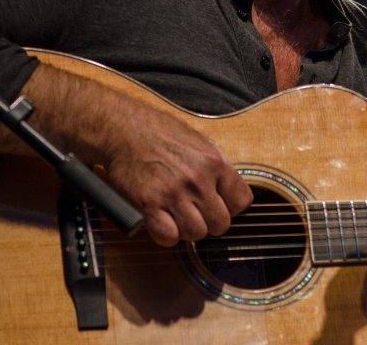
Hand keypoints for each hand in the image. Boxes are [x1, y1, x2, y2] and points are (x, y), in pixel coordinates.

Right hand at [102, 105, 253, 246]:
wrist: (124, 129)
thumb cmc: (159, 133)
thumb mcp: (199, 144)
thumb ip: (216, 170)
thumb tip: (229, 196)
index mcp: (214, 162)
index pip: (242, 201)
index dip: (230, 207)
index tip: (219, 204)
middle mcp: (197, 179)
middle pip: (221, 224)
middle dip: (209, 221)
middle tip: (195, 212)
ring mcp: (173, 193)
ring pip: (196, 234)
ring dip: (187, 229)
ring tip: (177, 215)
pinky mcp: (148, 205)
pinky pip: (168, 237)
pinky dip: (166, 235)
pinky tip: (161, 221)